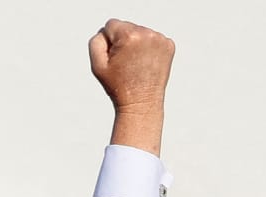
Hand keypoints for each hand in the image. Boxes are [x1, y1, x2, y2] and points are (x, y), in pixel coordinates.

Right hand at [89, 19, 174, 153]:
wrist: (141, 103)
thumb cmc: (118, 86)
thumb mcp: (97, 65)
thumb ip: (96, 41)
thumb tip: (106, 31)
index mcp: (129, 36)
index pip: (111, 25)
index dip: (109, 43)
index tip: (115, 59)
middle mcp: (147, 34)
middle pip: (126, 26)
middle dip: (123, 42)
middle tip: (125, 64)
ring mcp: (160, 39)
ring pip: (139, 32)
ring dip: (136, 44)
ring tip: (136, 64)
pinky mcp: (168, 45)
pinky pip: (152, 38)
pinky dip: (148, 48)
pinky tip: (145, 63)